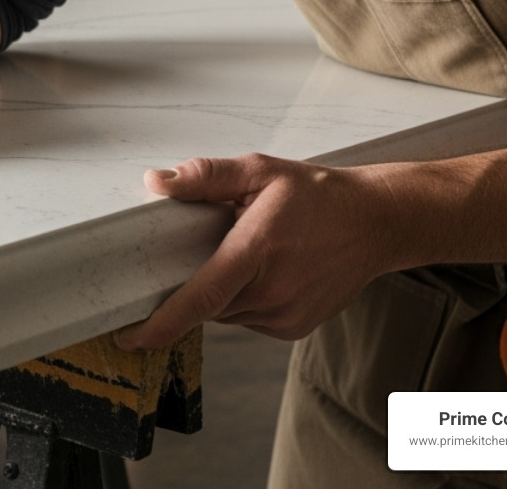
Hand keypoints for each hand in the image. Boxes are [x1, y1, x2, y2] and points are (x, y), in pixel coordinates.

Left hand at [115, 153, 400, 348]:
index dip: (161, 322)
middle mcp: (271, 291)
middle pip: (205, 303)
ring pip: (224, 312)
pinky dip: (241, 298)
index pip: (201, 296)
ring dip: (219, 289)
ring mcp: (284, 315)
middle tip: (206, 246)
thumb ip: (207, 176)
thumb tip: (157, 182)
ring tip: (247, 252)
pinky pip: (245, 318)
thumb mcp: (261, 171)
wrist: (376, 223)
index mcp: (258, 250)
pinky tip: (264, 270)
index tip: (129, 336)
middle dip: (190, 283)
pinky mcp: (292, 328)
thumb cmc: (318, 195)